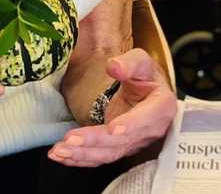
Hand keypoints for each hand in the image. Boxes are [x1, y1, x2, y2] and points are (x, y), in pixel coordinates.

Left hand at [49, 48, 176, 166]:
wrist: (145, 91)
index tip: (112, 128)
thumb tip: (115, 67)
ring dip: (83, 154)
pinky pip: (100, 158)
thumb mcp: (141, 62)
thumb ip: (130, 63)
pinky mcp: (120, 149)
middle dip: (95, 141)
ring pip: (109, 153)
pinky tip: (63, 156)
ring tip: (59, 151)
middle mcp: (151, 130)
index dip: (130, 124)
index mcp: (161, 107)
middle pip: (123, 141)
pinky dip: (80, 159)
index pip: (147, 118)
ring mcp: (135, 143)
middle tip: (70, 139)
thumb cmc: (145, 76)